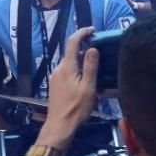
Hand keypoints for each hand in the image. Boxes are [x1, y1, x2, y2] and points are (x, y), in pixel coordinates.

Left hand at [36, 27, 98, 147]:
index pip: (72, 42)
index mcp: (67, 67)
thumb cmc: (76, 108)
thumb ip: (90, 67)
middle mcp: (59, 68)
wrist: (59, 125)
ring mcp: (55, 76)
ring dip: (82, 65)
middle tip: (100, 57)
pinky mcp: (55, 84)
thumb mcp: (88, 88)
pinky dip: (77, 73)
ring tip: (95, 75)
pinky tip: (86, 85)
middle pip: (72, 53)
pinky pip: (68, 73)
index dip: (82, 33)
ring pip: (71, 64)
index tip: (92, 30)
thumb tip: (92, 48)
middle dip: (85, 52)